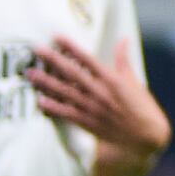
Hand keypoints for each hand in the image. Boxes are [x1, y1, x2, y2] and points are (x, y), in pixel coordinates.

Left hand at [27, 33, 165, 150]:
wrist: (144, 138)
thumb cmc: (142, 108)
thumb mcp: (134, 81)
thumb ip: (123, 60)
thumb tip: (123, 39)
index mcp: (112, 80)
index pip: (88, 59)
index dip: (71, 47)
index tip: (56, 36)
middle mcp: (100, 92)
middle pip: (71, 73)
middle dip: (52, 60)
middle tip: (36, 49)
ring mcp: (92, 108)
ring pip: (65, 92)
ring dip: (46, 82)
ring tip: (30, 73)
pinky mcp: (87, 123)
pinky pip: (66, 113)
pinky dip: (53, 107)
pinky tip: (39, 101)